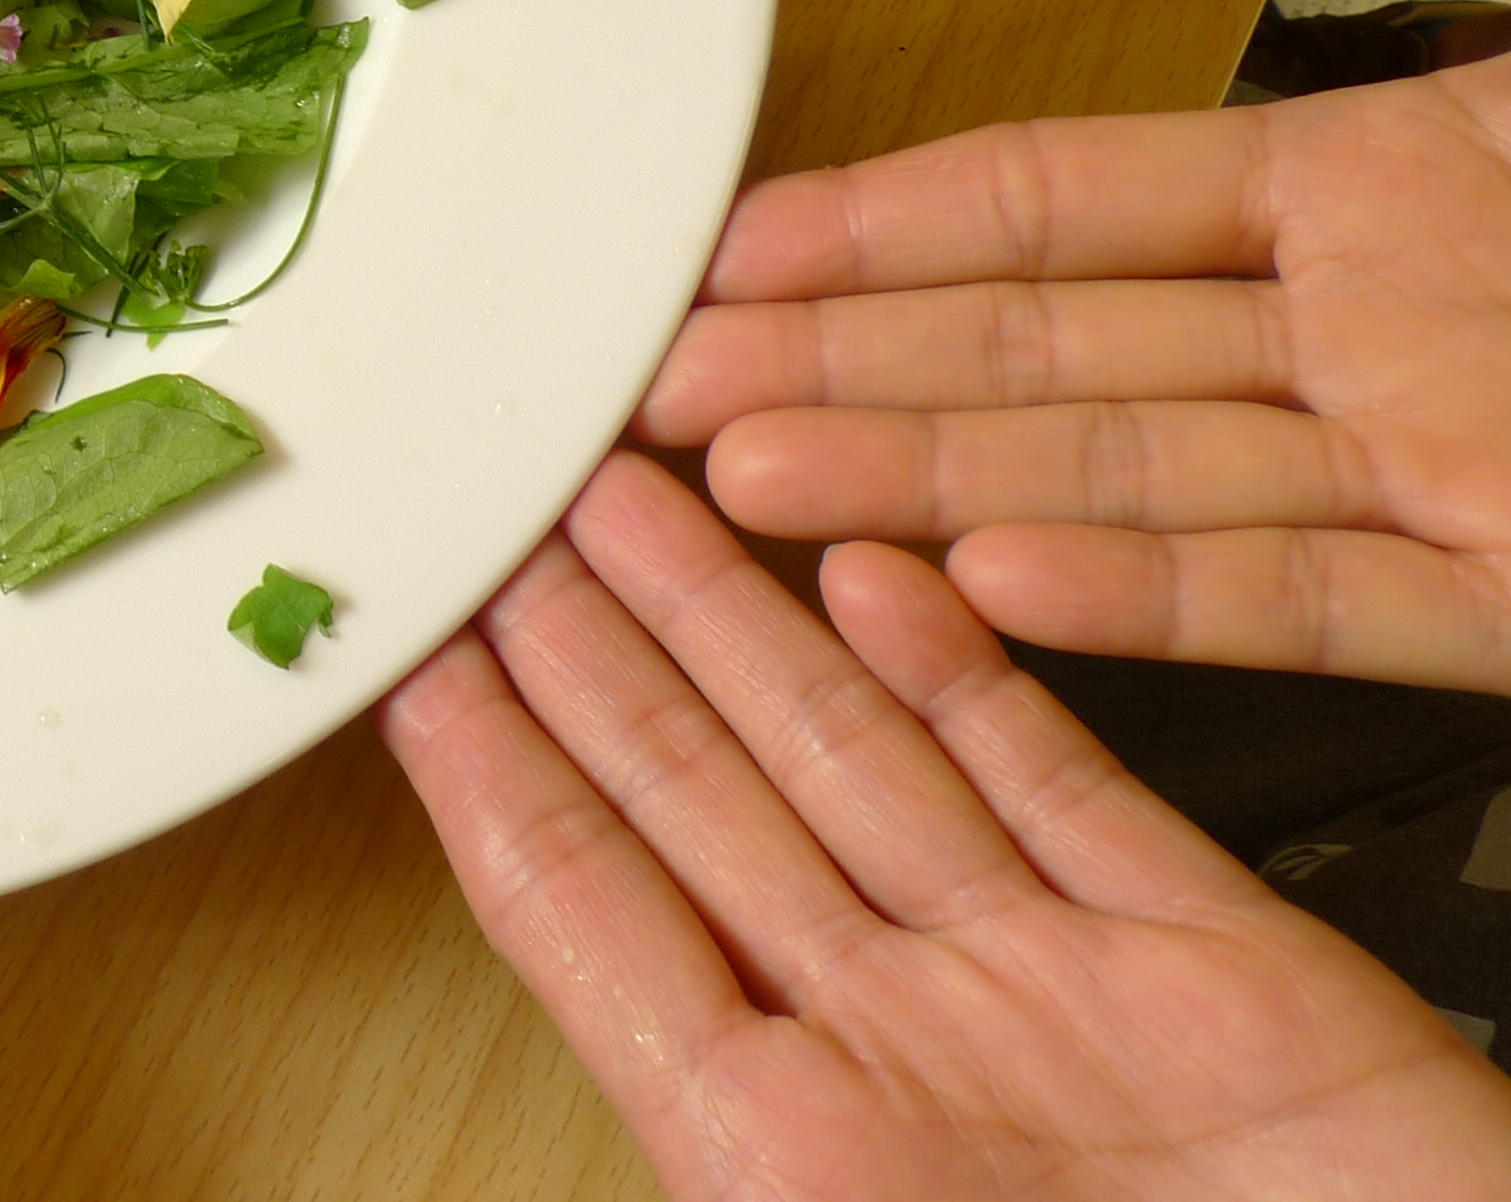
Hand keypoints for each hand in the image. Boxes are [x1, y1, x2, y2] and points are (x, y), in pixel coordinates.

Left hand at [382, 455, 1510, 1200]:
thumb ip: (743, 1172)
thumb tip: (646, 1096)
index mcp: (793, 1158)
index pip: (588, 921)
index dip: (490, 783)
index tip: (403, 664)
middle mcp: (907, 1059)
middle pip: (703, 808)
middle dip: (589, 656)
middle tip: (498, 517)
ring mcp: (1059, 1001)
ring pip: (858, 762)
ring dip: (740, 623)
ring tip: (634, 491)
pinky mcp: (1223, 967)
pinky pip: (1062, 787)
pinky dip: (970, 674)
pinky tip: (877, 574)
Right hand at [640, 0, 1510, 692]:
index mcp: (1396, 179)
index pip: (1078, 198)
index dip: (893, 213)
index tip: (736, 226)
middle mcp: (1384, 333)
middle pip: (1049, 354)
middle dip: (840, 365)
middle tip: (648, 376)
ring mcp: (1444, 468)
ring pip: (1125, 483)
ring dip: (923, 487)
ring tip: (734, 481)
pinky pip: (1299, 596)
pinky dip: (1138, 598)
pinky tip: (973, 582)